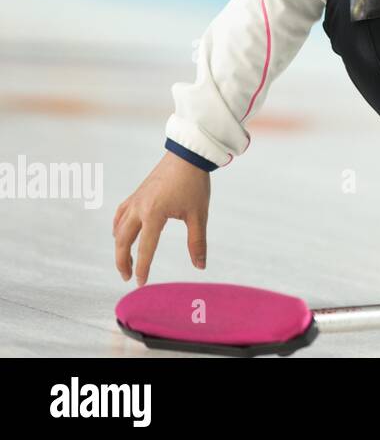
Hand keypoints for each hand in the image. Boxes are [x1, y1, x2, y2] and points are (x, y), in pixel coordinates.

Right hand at [113, 151, 211, 285]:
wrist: (188, 155)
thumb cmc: (195, 184)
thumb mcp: (198, 214)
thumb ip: (197, 242)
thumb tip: (200, 266)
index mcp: (154, 214)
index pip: (145, 248)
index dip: (142, 268)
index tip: (140, 283)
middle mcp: (139, 208)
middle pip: (123, 241)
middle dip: (122, 261)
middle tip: (127, 276)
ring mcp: (135, 200)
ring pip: (119, 229)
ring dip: (119, 246)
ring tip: (125, 261)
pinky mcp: (136, 194)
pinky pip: (120, 215)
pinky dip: (118, 228)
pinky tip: (121, 235)